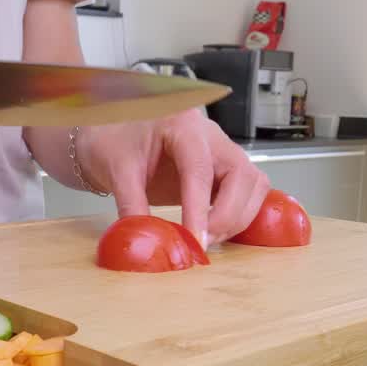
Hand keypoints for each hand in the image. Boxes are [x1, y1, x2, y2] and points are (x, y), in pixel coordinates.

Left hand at [75, 109, 270, 247]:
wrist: (113, 135)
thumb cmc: (114, 141)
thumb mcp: (117, 171)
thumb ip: (132, 206)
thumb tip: (148, 239)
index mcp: (181, 124)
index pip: (200, 168)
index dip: (200, 208)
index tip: (195, 238)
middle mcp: (209, 134)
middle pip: (241, 173)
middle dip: (227, 214)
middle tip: (202, 241)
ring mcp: (221, 150)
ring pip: (253, 183)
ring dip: (238, 216)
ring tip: (207, 238)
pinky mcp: (224, 168)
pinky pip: (249, 191)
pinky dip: (239, 214)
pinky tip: (217, 229)